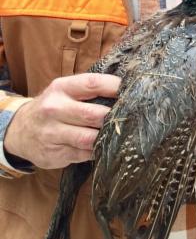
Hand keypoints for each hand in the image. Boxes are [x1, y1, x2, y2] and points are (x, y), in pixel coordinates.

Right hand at [3, 73, 120, 168]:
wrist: (20, 130)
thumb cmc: (54, 106)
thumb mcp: (66, 90)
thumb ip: (91, 89)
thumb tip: (127, 91)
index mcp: (62, 88)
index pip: (93, 83)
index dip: (116, 88)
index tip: (133, 92)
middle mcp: (54, 109)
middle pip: (93, 115)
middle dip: (114, 118)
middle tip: (130, 119)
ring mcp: (52, 133)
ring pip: (90, 138)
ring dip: (106, 138)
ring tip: (119, 135)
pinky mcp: (54, 154)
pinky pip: (85, 154)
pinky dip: (97, 151)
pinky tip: (102, 147)